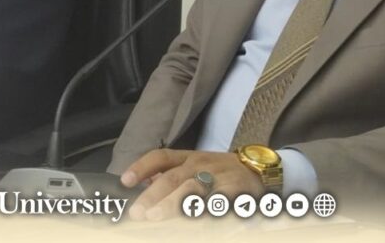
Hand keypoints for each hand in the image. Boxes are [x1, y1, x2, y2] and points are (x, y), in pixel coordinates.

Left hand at [121, 149, 262, 220]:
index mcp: (189, 158)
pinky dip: (204, 218)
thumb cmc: (221, 171)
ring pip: (194, 190)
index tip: (125, 181)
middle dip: (154, 195)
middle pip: (174, 177)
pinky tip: (195, 227)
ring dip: (173, 205)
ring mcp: (218, 179)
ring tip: (157, 218)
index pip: (161, 157)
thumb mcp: (196, 165)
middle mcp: (202, 165)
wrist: (259, 169)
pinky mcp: (235, 194)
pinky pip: (217, 206)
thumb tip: (141, 186)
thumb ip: (169, 174)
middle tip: (139, 213)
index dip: (142, 167)